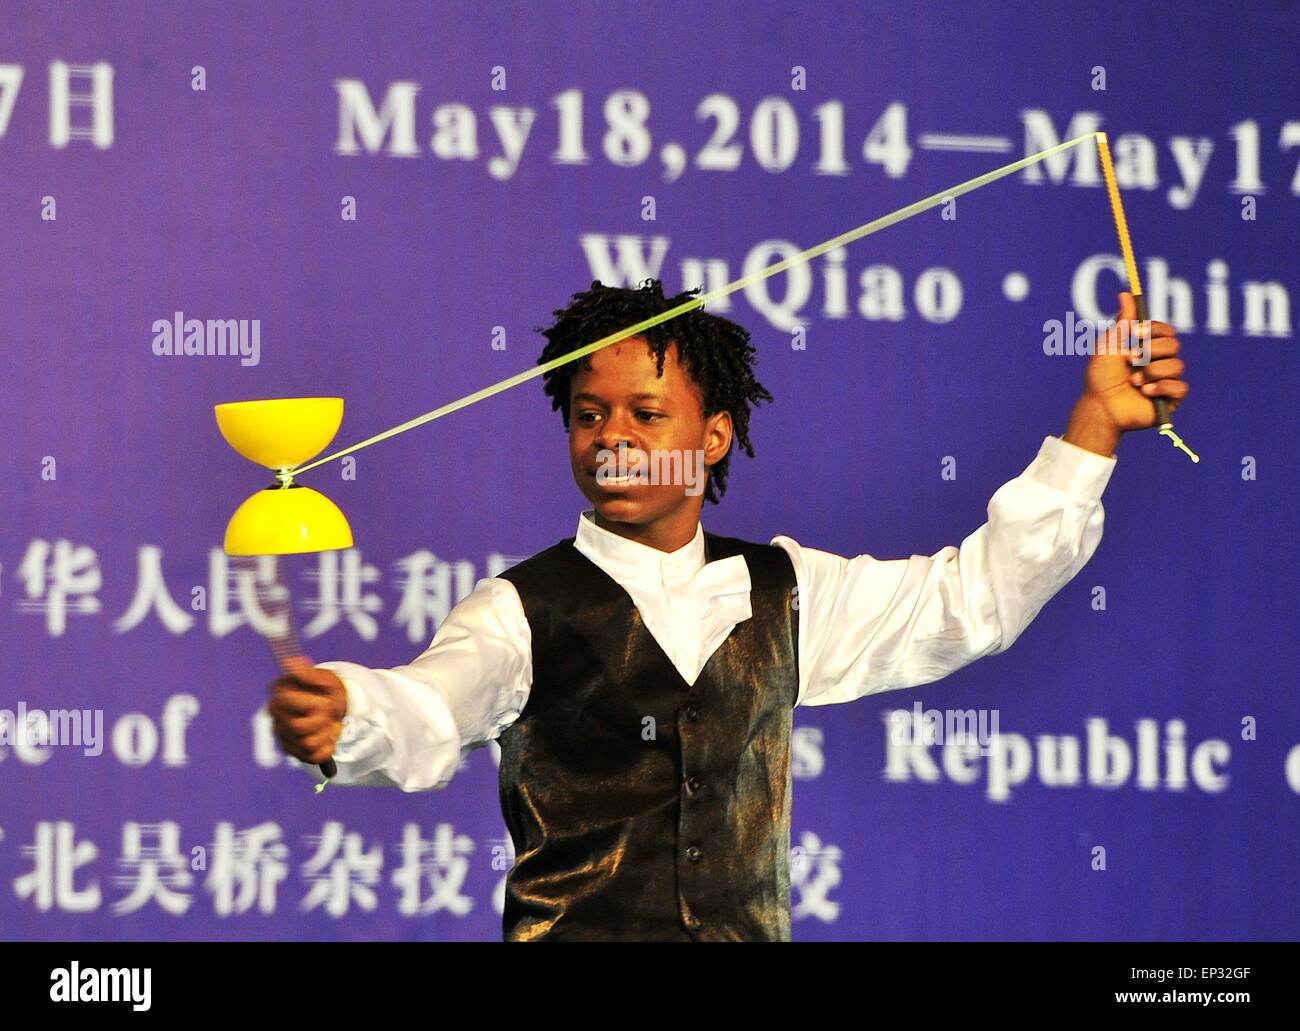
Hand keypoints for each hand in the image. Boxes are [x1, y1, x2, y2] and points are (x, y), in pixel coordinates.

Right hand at [267, 665, 347, 764]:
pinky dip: (327, 749)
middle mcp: (275, 712)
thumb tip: (292, 662)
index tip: (325, 702)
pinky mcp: (290, 749)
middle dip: (322, 722)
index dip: (317, 706)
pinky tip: (328, 738)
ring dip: (326, 735)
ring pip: (307, 744)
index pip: (293, 706)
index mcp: (280, 691)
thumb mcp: (326, 678)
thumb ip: (310, 674)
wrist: (335, 706)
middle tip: (329, 714)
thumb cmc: (328, 690)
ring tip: (329, 725)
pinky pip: (312, 757)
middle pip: (300, 728)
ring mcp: (281, 732)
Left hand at [1082, 291, 1188, 431]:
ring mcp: (1166, 381)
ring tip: (1133, 382)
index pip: (1166, 331)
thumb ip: (1122, 321)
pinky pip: (1180, 387)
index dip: (1156, 329)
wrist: (1100, 406)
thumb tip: (1126, 294)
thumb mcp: (1109, 346)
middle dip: (1151, 351)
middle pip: (1174, 345)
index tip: (1138, 332)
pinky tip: (1144, 392)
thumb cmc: (1100, 378)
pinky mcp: (1171, 400)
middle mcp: (1160, 363)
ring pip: (1176, 366)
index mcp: (1148, 349)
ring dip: (1151, 372)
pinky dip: (1160, 387)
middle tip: (1132, 359)